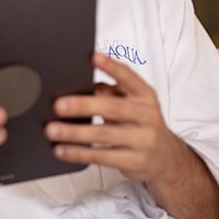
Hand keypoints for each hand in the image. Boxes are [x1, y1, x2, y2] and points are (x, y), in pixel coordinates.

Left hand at [45, 52, 192, 185]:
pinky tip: (62, 149)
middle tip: (58, 105)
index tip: (93, 57)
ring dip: (75, 132)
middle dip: (83, 105)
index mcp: (145, 96)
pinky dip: (79, 153)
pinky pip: (102, 157)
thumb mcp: (133, 104)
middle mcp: (147, 116)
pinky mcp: (134, 162)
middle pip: (113, 108)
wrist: (167, 159)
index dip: (112, 67)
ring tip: (52, 130)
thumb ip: (111, 93)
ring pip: (104, 134)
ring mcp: (142, 140)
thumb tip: (80, 86)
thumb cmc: (141, 125)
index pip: (129, 78)